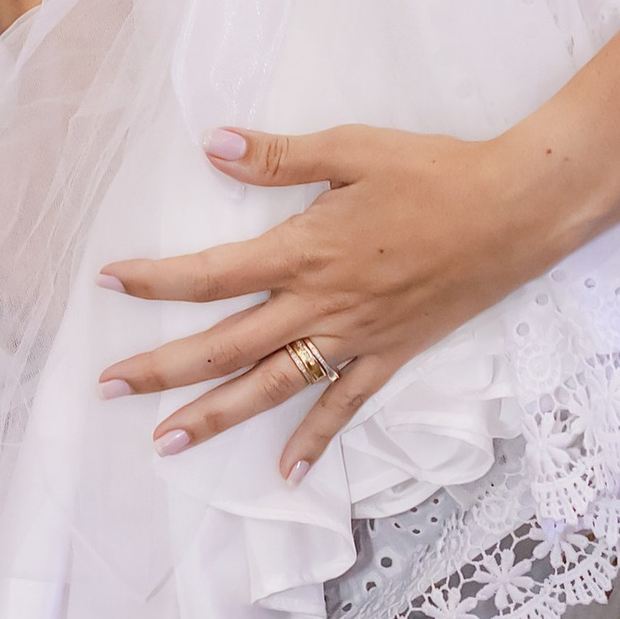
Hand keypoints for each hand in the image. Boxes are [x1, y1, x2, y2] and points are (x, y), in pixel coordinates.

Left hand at [102, 120, 545, 475]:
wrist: (512, 211)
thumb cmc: (432, 171)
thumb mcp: (352, 149)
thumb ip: (279, 157)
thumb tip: (211, 144)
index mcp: (304, 251)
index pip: (212, 273)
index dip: (156, 280)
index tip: (108, 282)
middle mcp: (319, 305)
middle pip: (226, 345)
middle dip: (162, 369)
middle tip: (107, 388)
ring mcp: (354, 338)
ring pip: (270, 387)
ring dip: (215, 417)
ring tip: (165, 442)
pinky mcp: (390, 355)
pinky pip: (343, 407)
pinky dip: (313, 441)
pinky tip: (286, 474)